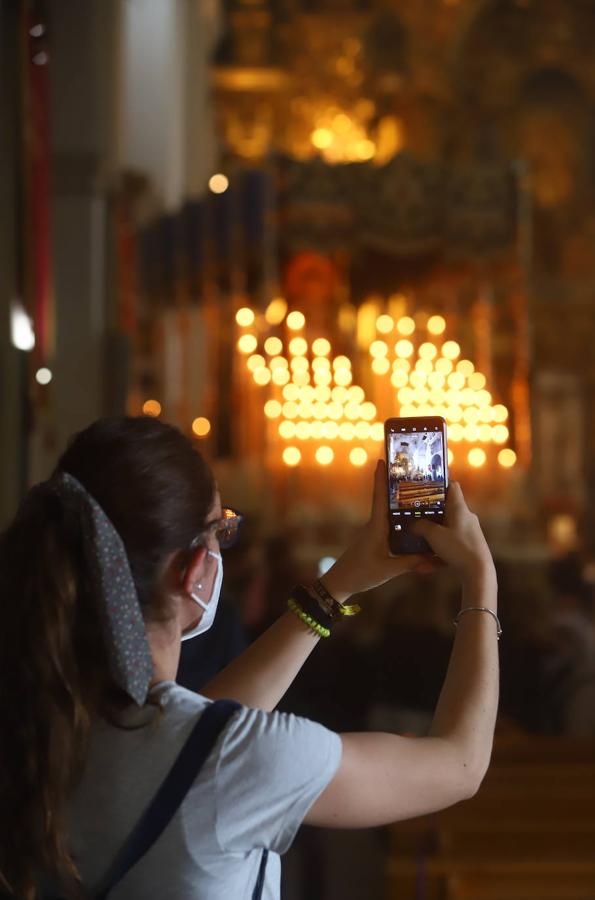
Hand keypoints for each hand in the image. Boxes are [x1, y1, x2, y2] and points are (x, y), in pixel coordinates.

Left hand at [322, 460, 439, 602]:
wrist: (340, 584)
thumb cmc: (360, 574)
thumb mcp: (388, 570)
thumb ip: (411, 563)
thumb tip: (434, 558)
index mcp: (376, 527)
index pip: (379, 498)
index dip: (380, 479)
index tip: (382, 460)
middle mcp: (374, 526)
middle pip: (386, 502)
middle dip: (396, 487)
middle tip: (411, 473)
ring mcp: (374, 533)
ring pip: (389, 515)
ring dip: (400, 505)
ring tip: (418, 495)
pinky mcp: (375, 541)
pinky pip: (390, 527)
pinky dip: (400, 521)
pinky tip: (412, 523)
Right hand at [411, 481, 495, 586]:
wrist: (479, 571)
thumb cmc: (458, 548)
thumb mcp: (434, 535)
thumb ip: (421, 527)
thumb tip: (412, 524)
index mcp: (459, 508)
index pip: (452, 487)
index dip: (439, 485)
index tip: (425, 488)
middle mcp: (466, 517)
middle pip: (447, 508)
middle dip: (431, 513)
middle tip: (415, 515)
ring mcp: (469, 532)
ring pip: (447, 528)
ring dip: (433, 535)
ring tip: (418, 541)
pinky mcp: (470, 546)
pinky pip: (451, 544)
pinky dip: (439, 551)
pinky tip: (425, 565)